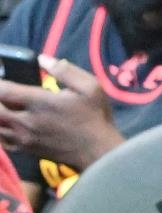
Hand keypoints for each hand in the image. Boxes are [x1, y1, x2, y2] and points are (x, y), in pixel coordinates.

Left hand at [0, 55, 121, 169]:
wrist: (102, 153)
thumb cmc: (96, 119)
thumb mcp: (90, 88)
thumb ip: (65, 71)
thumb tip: (42, 59)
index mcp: (39, 103)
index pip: (3, 90)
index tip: (3, 80)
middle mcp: (27, 121)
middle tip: (4, 94)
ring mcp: (26, 138)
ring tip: (4, 109)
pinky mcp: (29, 150)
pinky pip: (3, 143)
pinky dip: (0, 133)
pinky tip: (5, 127)